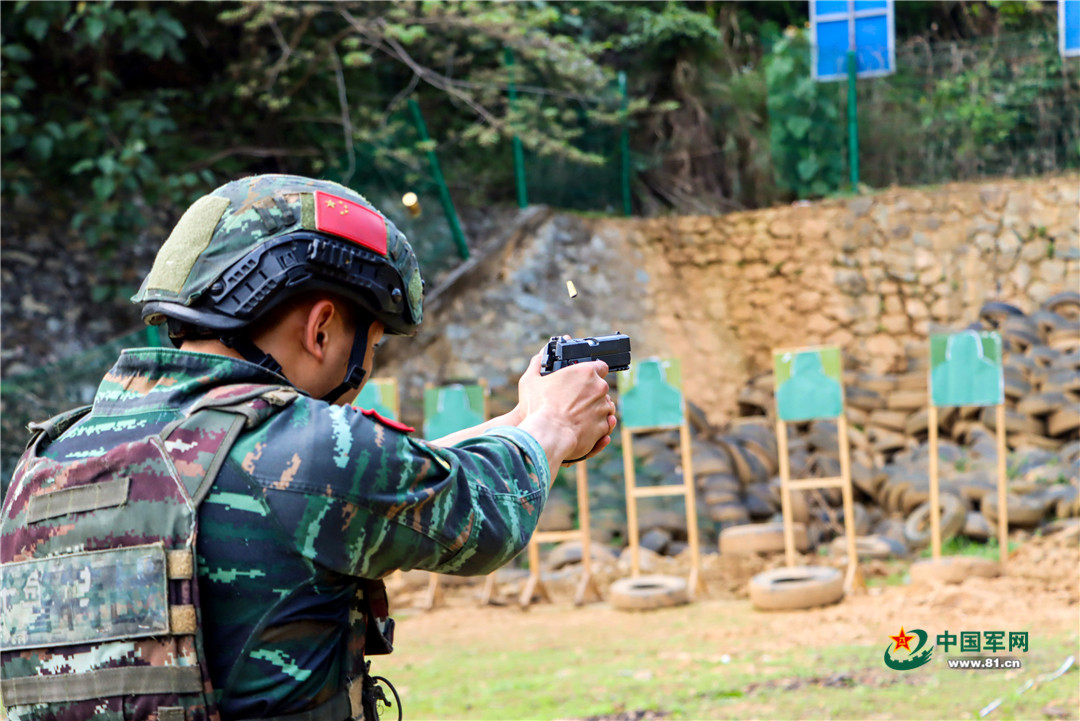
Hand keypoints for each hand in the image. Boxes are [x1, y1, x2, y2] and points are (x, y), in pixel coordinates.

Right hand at [515, 350, 617, 469]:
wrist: (549, 434)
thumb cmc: (539, 407)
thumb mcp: (531, 380)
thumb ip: (537, 364)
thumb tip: (540, 356)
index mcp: (585, 372)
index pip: (600, 366)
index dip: (592, 372)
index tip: (584, 378)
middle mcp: (599, 388)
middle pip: (601, 387)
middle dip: (591, 392)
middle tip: (574, 400)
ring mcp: (603, 407)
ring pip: (604, 406)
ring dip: (595, 409)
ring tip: (577, 415)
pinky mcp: (604, 426)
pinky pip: (604, 424)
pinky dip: (597, 425)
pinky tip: (583, 426)